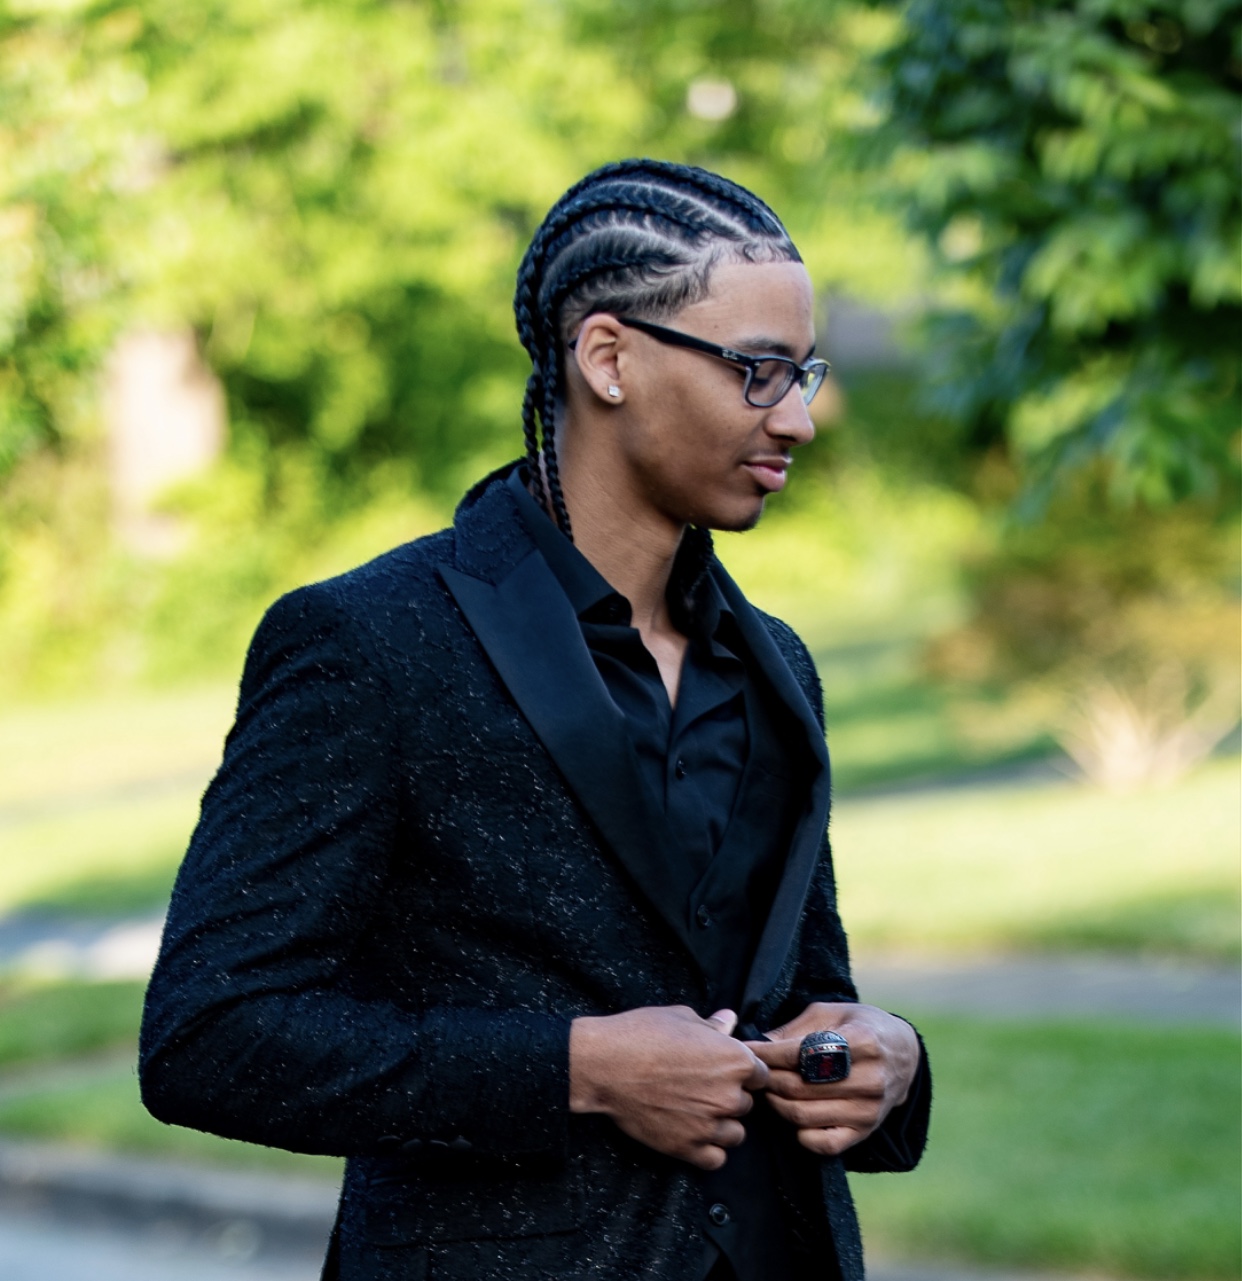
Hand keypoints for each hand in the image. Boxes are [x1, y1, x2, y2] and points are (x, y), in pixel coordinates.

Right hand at [570, 1006, 768, 1169]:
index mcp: (736, 1060)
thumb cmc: (642, 1034)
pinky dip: (708, 1149)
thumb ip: (713, 1025)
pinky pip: (716, 1158)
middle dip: (729, 1095)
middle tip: (701, 1086)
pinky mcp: (688, 1148)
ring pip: (735, 1134)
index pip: (759, 1073)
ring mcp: (709, 1125)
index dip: (742, 1070)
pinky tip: (692, 1132)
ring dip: (721, 1124)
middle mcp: (729, 1095)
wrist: (605, 1065)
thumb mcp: (682, 1018)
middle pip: (746, 1103)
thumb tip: (729, 1020)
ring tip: (697, 1111)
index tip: (723, 1069)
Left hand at [747, 1003, 919, 1156]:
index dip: (765, 1053)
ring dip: (775, 1103)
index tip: (744, 1050)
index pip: (799, 1053)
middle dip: (766, 1079)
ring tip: (767, 1090)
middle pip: (797, 1086)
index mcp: (862, 1041)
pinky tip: (792, 1114)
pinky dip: (799, 1133)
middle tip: (752, 1072)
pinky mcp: (865, 1132)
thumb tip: (758, 1044)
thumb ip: (795, 1028)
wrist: (903, 1055)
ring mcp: (868, 1110)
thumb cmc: (860, 1026)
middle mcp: (869, 1079)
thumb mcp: (831, 1013)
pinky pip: (822, 1144)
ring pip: (803, 1115)